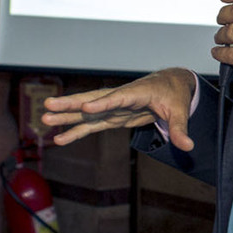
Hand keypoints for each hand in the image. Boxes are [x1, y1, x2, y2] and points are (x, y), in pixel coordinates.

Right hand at [41, 68, 196, 149]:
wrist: (170, 84)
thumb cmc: (174, 95)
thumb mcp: (180, 110)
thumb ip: (180, 129)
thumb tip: (187, 147)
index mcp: (137, 92)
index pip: (118, 98)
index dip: (102, 104)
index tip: (85, 108)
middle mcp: (119, 98)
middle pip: (92, 100)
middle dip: (71, 105)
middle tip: (48, 106)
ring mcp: (113, 108)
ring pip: (86, 112)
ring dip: (66, 117)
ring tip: (44, 120)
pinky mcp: (111, 117)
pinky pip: (91, 126)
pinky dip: (75, 132)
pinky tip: (59, 139)